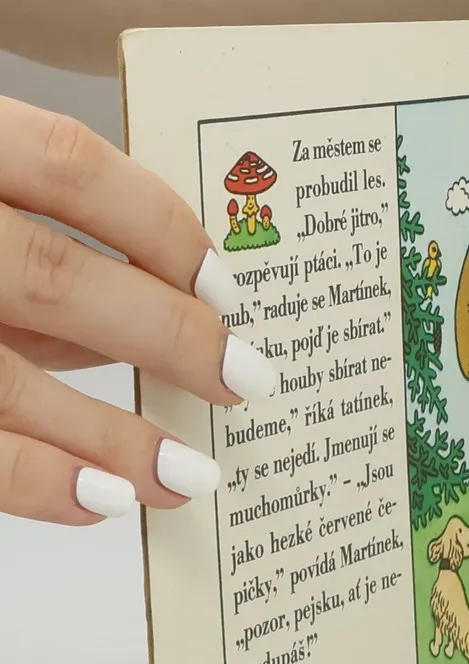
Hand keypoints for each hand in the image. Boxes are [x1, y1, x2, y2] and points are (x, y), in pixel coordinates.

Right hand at [0, 98, 276, 526]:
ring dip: (103, 434)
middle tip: (248, 378)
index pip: (65, 163)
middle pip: (51, 276)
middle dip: (163, 336)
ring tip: (188, 476)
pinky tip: (94, 501)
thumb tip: (158, 300)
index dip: (158, 221)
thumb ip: (32, 233)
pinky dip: (25, 476)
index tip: (225, 282)